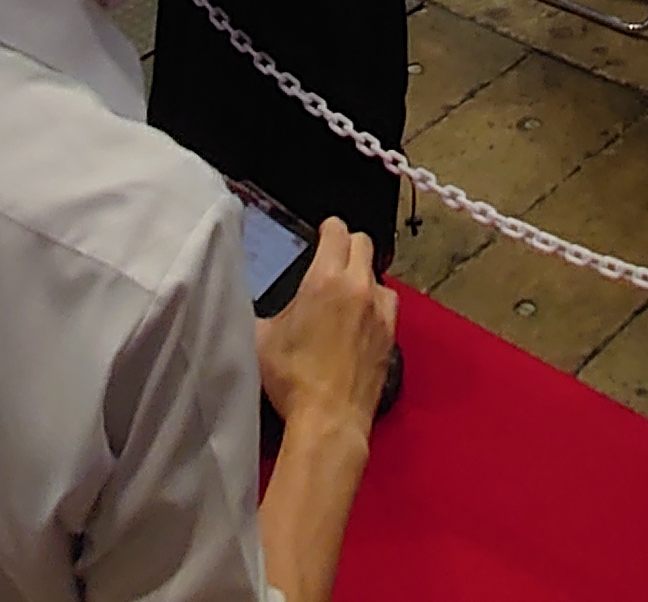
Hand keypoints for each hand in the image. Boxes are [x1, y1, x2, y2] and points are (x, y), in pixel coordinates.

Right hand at [254, 218, 396, 434]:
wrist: (329, 420)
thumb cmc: (293, 379)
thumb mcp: (261, 338)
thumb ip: (262, 310)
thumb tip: (256, 304)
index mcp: (326, 279)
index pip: (337, 231)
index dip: (328, 228)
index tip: (323, 232)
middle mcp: (358, 287)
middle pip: (363, 243)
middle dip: (347, 245)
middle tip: (332, 257)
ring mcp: (380, 312)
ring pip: (378, 275)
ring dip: (363, 277)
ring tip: (346, 293)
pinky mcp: (391, 336)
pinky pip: (388, 305)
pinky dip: (376, 304)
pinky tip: (361, 319)